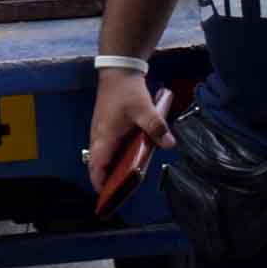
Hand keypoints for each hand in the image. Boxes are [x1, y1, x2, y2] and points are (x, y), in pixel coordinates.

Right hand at [84, 70, 172, 192]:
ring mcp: (100, 131)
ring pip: (100, 157)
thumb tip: (170, 145)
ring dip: (109, 169)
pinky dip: (112, 158)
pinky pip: (105, 148)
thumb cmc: (127, 92)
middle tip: (121, 192)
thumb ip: (156, 128)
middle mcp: (98, 136)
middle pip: (97, 165)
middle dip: (106, 180)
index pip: (96, 166)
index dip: (100, 183)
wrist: (118, 71)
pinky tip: (127, 159)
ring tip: (125, 179)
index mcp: (105, 137)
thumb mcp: (145, 109)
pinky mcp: (104, 127)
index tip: (108, 196)